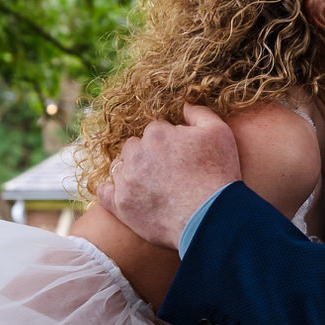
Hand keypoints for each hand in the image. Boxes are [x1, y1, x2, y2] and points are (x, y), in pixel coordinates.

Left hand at [98, 105, 240, 250]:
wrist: (211, 218)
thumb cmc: (218, 175)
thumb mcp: (220, 133)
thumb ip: (199, 113)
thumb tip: (184, 106)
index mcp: (157, 134)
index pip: (155, 130)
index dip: (170, 142)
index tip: (181, 156)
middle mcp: (136, 154)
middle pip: (135, 147)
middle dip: (148, 154)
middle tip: (168, 171)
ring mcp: (126, 180)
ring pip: (120, 167)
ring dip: (131, 171)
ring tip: (152, 185)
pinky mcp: (120, 205)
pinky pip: (105, 192)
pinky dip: (113, 190)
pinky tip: (128, 193)